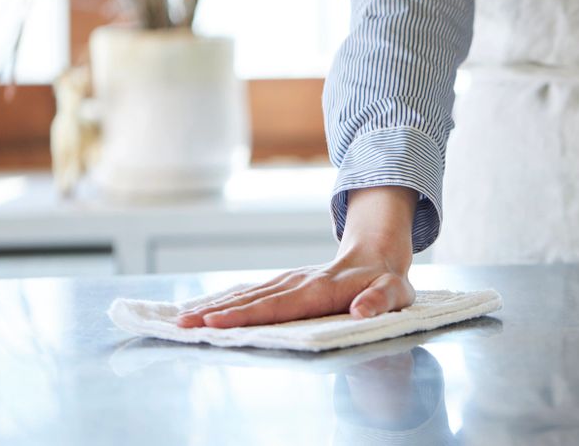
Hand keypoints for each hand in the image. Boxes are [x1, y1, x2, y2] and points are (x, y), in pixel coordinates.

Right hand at [176, 186, 418, 327]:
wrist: (379, 254)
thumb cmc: (387, 281)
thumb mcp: (396, 292)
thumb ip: (380, 301)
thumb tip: (361, 311)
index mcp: (322, 288)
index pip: (279, 305)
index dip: (248, 315)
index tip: (217, 323)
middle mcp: (299, 282)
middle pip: (254, 299)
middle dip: (217, 312)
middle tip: (183, 324)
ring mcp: (290, 280)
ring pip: (248, 294)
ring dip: (215, 306)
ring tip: (183, 318)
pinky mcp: (285, 283)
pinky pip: (252, 292)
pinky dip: (226, 300)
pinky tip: (206, 308)